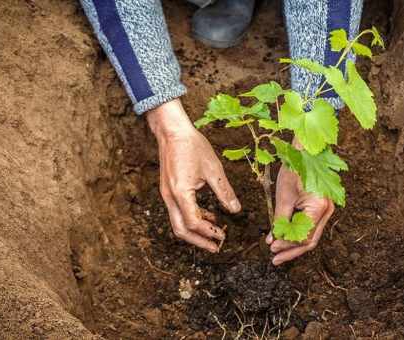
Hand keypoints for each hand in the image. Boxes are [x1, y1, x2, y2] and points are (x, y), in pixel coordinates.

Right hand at [147, 99, 240, 251]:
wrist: (172, 131)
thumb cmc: (192, 146)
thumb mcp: (213, 169)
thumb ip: (224, 192)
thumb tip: (236, 210)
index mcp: (181, 193)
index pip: (194, 222)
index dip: (209, 232)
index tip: (223, 236)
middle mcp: (170, 197)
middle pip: (181, 230)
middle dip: (198, 241)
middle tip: (215, 247)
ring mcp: (167, 195)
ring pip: (177, 223)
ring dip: (195, 232)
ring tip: (214, 234)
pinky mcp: (168, 190)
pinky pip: (178, 212)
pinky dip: (191, 218)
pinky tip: (208, 216)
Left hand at [265, 141, 333, 264]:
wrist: (305, 150)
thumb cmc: (294, 168)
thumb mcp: (283, 196)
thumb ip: (280, 220)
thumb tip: (273, 240)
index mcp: (319, 208)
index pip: (304, 237)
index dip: (287, 246)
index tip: (272, 248)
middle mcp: (327, 210)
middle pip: (310, 240)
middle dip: (291, 250)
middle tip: (275, 259)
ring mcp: (326, 209)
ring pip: (311, 235)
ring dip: (293, 244)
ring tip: (277, 251)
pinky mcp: (321, 206)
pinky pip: (310, 225)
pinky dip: (297, 232)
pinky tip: (284, 237)